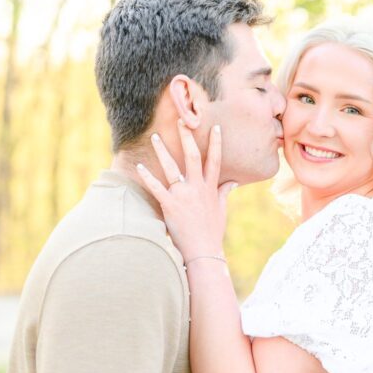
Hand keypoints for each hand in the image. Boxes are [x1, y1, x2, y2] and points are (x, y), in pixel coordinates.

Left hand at [136, 120, 235, 260]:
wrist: (203, 251)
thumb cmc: (212, 232)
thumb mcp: (221, 210)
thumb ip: (224, 193)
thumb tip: (233, 182)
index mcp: (210, 188)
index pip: (215, 161)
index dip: (216, 143)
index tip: (215, 127)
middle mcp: (198, 188)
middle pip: (193, 157)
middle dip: (187, 138)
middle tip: (181, 121)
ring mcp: (184, 196)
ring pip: (172, 168)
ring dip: (162, 151)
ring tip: (154, 137)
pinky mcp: (171, 205)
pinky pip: (156, 188)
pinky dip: (147, 177)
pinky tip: (138, 167)